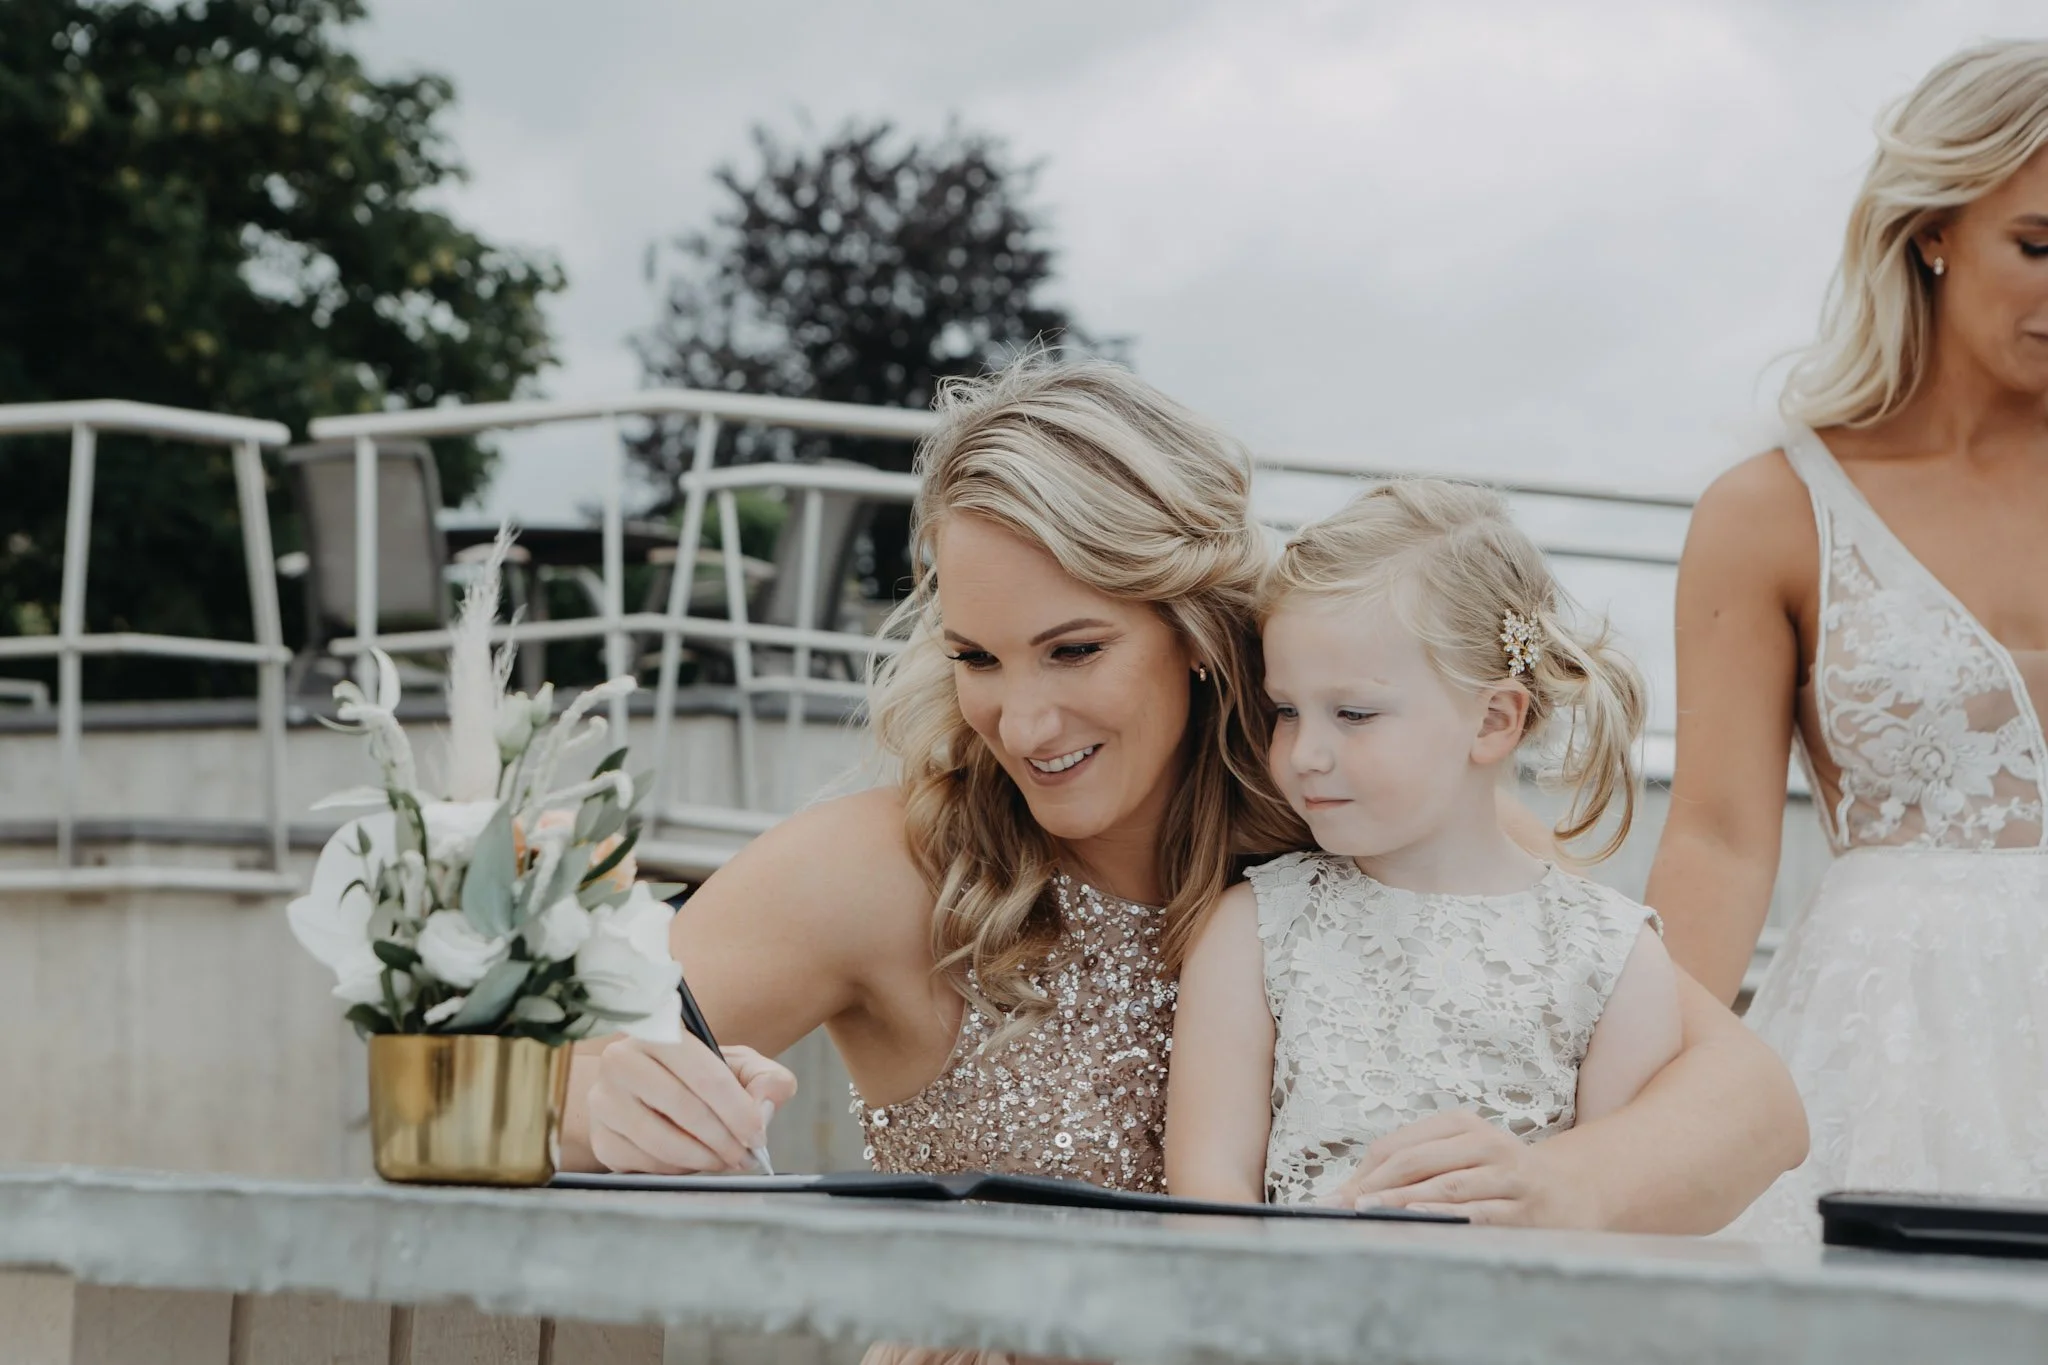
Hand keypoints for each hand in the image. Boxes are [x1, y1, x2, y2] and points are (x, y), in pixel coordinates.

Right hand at [586, 1036, 797, 1173]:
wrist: (645, 1091)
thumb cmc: (698, 1077)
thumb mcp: (739, 1066)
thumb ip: (767, 1080)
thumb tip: (763, 1109)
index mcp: (659, 1033)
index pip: (704, 1076)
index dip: (737, 1111)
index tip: (757, 1135)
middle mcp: (621, 1061)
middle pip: (683, 1109)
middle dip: (724, 1140)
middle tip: (746, 1156)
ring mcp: (605, 1102)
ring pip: (663, 1143)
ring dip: (704, 1159)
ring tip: (726, 1160)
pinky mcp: (601, 1139)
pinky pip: (646, 1165)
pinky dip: (678, 1169)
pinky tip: (693, 1160)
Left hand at [1326, 1109, 1590, 1227]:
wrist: (1571, 1193)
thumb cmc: (1498, 1177)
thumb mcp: (1458, 1159)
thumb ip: (1411, 1171)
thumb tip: (1348, 1195)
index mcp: (1461, 1124)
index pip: (1399, 1145)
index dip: (1363, 1172)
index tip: (1334, 1199)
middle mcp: (1485, 1142)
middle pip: (1417, 1161)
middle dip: (1375, 1186)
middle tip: (1344, 1208)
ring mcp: (1507, 1174)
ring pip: (1446, 1185)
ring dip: (1404, 1201)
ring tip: (1370, 1213)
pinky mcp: (1525, 1208)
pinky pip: (1479, 1212)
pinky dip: (1448, 1217)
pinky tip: (1423, 1223)